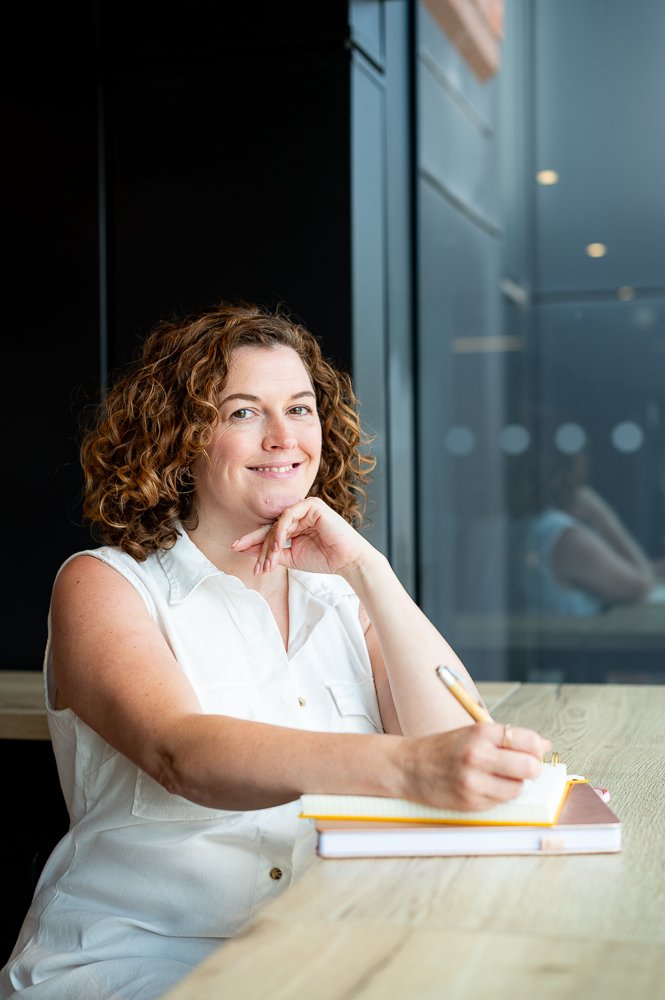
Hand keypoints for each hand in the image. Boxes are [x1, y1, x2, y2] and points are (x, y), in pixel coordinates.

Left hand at [230, 497, 372, 575]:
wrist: (347, 561)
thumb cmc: (323, 559)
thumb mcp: (291, 557)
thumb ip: (271, 552)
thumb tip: (246, 549)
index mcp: (295, 524)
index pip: (270, 531)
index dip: (252, 540)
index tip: (234, 548)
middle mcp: (299, 514)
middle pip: (270, 527)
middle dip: (255, 542)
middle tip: (238, 550)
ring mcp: (305, 508)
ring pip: (278, 524)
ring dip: (269, 544)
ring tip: (266, 562)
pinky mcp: (312, 505)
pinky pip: (289, 517)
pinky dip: (280, 532)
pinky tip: (278, 547)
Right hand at [399, 723, 550, 811]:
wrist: (409, 767)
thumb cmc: (443, 749)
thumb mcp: (472, 733)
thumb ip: (506, 738)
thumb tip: (542, 746)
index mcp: (480, 733)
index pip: (527, 740)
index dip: (536, 747)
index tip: (533, 750)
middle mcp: (478, 756)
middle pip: (530, 767)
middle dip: (531, 767)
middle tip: (522, 765)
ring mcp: (474, 782)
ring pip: (518, 788)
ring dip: (515, 783)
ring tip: (499, 776)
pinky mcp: (471, 802)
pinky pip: (502, 801)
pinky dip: (499, 795)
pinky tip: (485, 785)